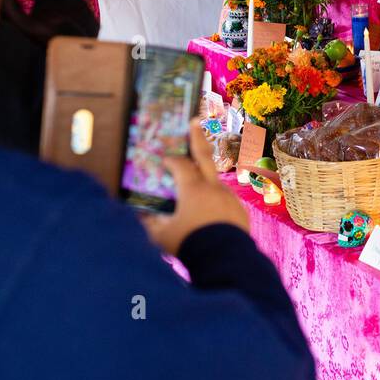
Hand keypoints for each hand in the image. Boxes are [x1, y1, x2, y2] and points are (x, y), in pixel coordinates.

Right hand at [142, 119, 250, 253]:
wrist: (225, 259)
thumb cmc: (191, 244)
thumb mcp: (162, 236)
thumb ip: (149, 225)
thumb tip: (139, 218)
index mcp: (192, 189)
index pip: (180, 165)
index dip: (171, 160)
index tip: (164, 160)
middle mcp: (213, 187)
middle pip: (204, 156)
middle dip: (197, 137)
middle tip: (195, 120)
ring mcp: (229, 198)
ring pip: (215, 183)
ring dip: (205, 183)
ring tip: (195, 196)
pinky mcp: (240, 211)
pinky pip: (225, 202)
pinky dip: (215, 204)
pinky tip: (210, 216)